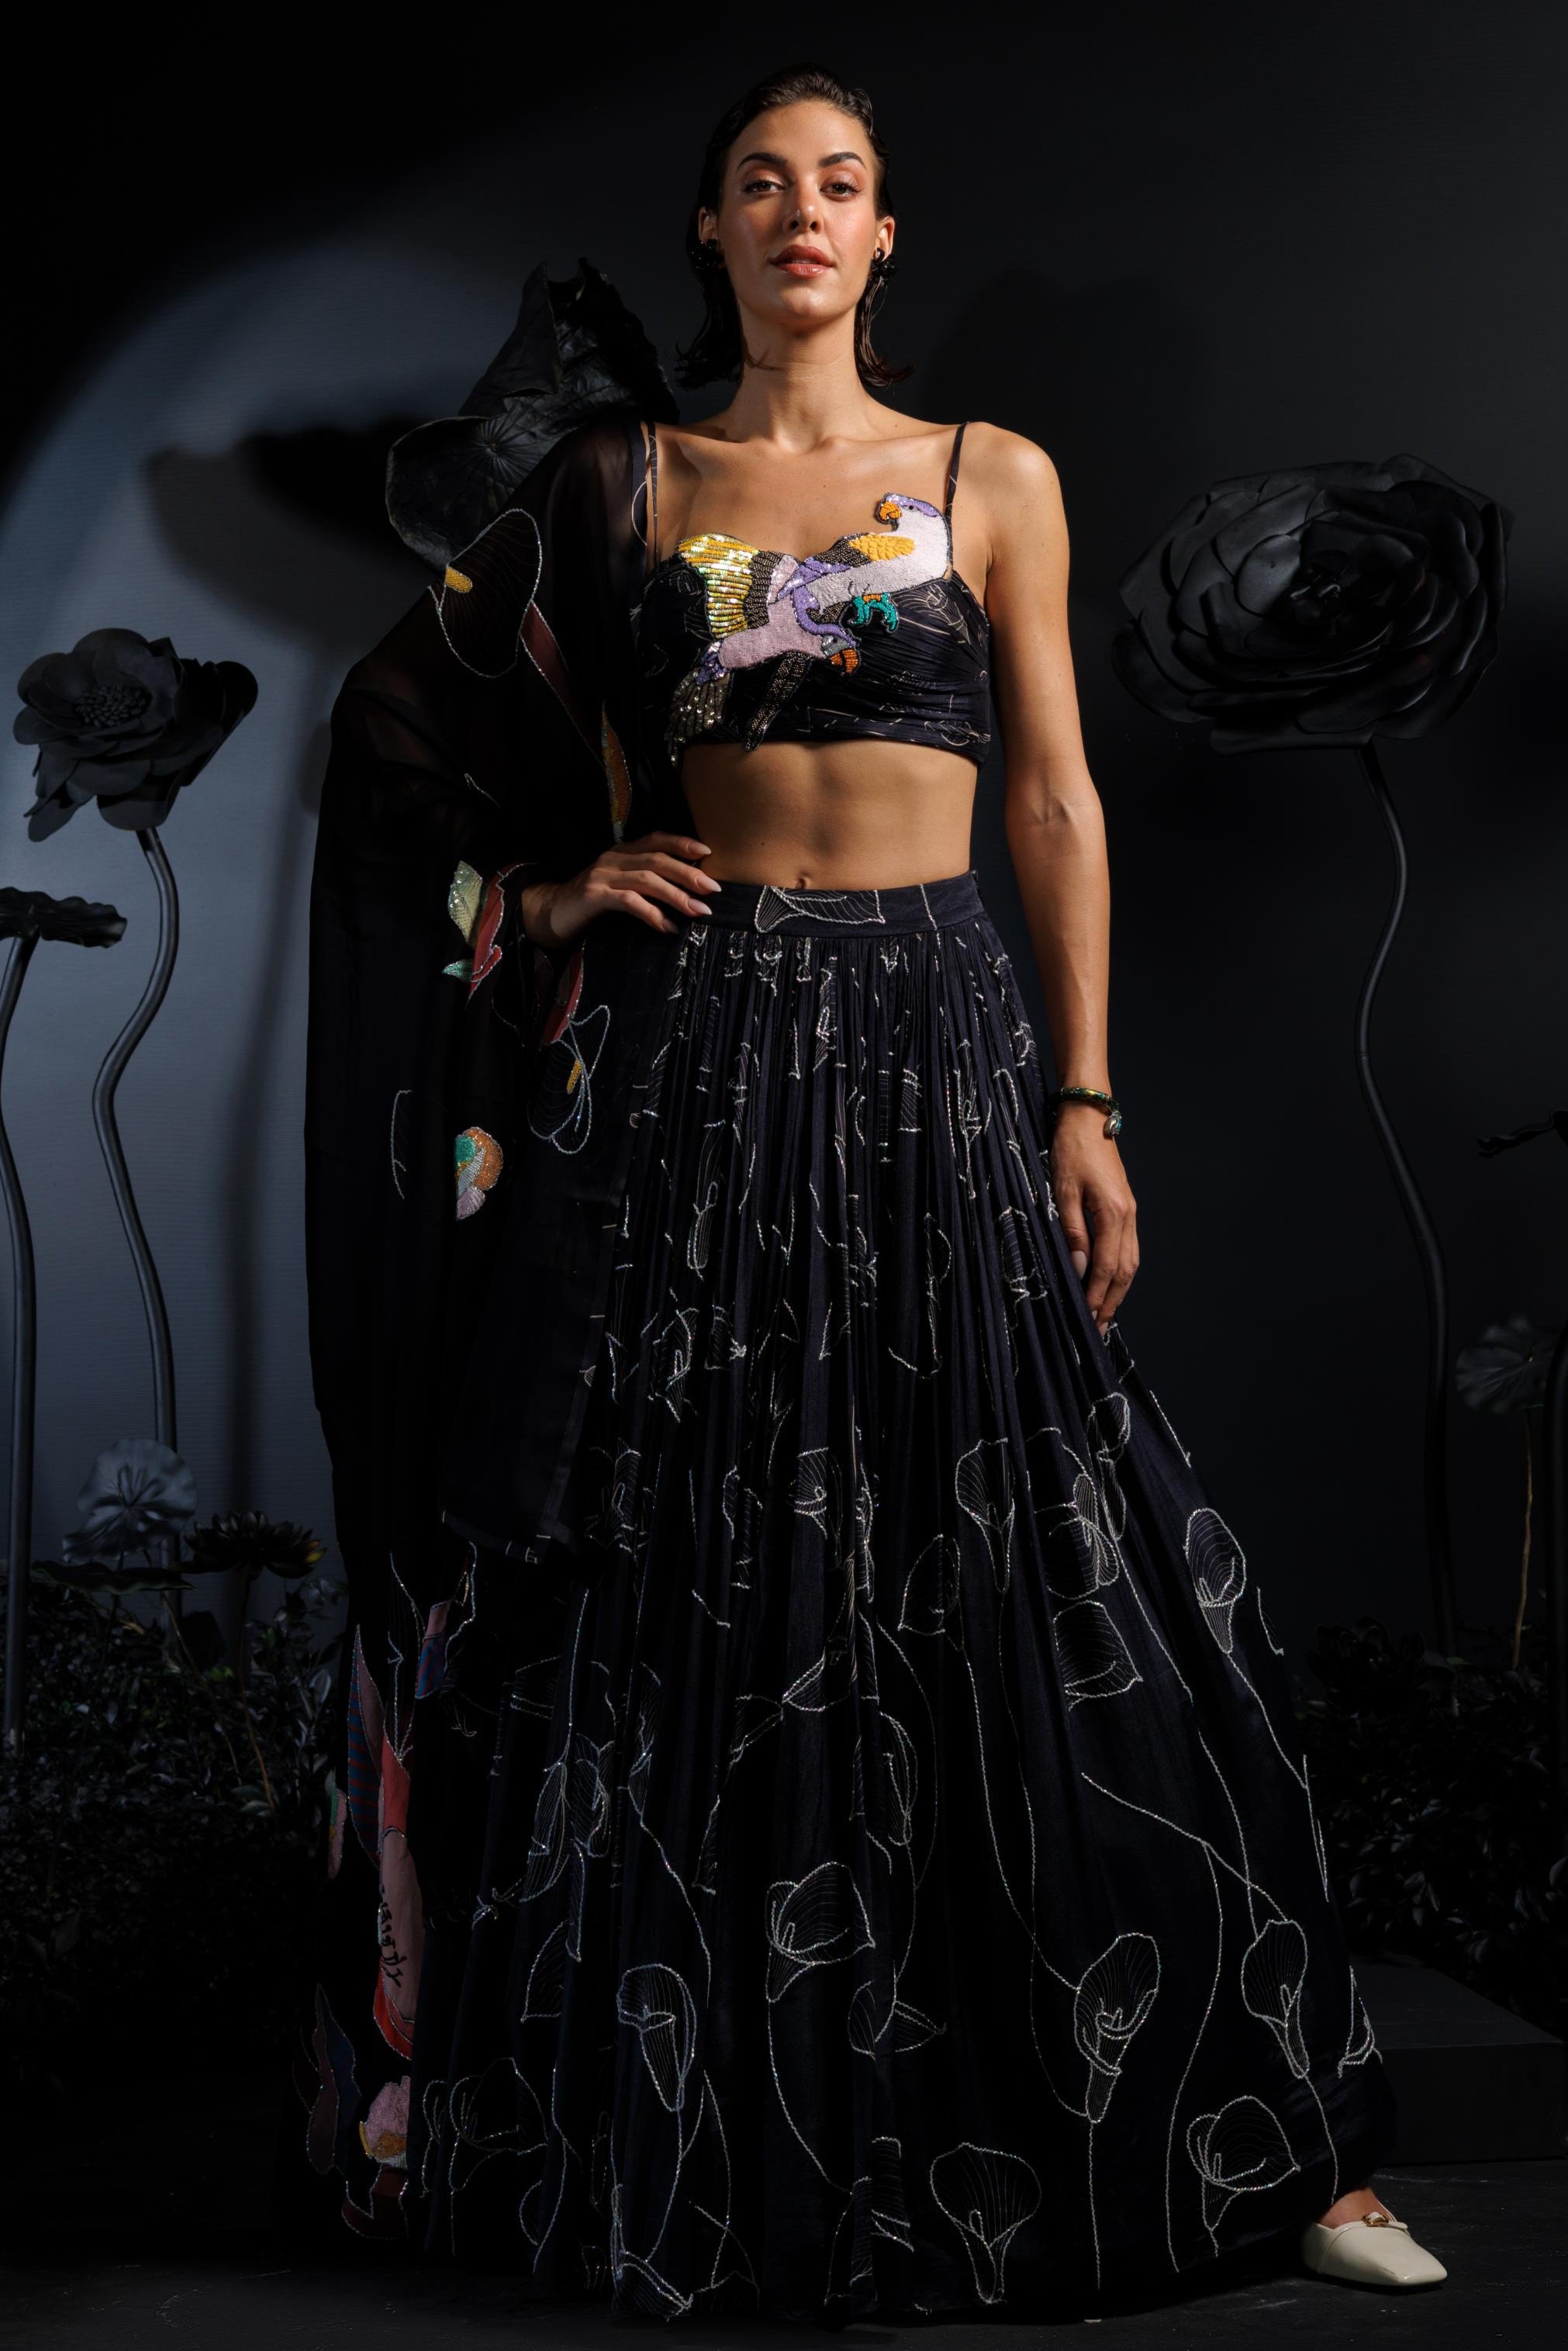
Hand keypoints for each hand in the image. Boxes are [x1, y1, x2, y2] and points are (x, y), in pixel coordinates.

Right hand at [521, 833, 719, 948]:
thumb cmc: (592, 902)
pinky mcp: (594, 896)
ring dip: (676, 895)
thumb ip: (645, 883)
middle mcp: (613, 858)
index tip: (708, 852)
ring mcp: (602, 876)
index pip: (656, 839)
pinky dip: (652, 914)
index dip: (682, 843)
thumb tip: (687, 891)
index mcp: (622, 852)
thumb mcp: (620, 886)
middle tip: (713, 889)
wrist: (551, 912)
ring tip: (698, 910)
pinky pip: (629, 902)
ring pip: (646, 880)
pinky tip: (667, 926)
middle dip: (688, 873)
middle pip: (657, 860)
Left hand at [1049, 1102, 1137, 1337]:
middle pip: (1125, 1272)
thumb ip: (1072, 1232)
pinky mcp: (1126, 1208)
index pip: (1107, 1268)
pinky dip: (1121, 1273)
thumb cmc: (1071, 1150)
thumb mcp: (1062, 1191)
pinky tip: (1111, 1284)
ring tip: (1104, 1316)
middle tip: (1097, 1331)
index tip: (1086, 1320)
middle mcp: (1128, 1216)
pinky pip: (1129, 1249)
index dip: (1096, 1297)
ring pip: (1131, 1263)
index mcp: (1113, 1214)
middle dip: (1111, 1304)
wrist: (1088, 1118)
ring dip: (1118, 1292)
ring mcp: (1130, 1212)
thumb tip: (1079, 1268)